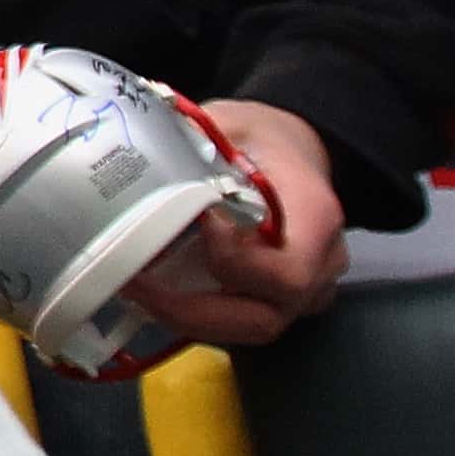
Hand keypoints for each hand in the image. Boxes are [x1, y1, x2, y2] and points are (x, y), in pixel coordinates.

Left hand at [127, 99, 349, 347]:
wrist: (290, 153)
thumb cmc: (262, 140)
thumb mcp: (231, 125)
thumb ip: (195, 144)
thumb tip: (140, 160)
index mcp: (316, 219)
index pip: (286, 272)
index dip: (233, 263)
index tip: (191, 229)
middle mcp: (320, 267)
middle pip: (263, 318)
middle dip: (191, 310)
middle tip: (134, 282)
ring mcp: (304, 293)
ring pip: (247, 330)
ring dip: (186, 317)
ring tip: (134, 288)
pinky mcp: (278, 302)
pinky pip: (238, 324)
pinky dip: (195, 315)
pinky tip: (155, 292)